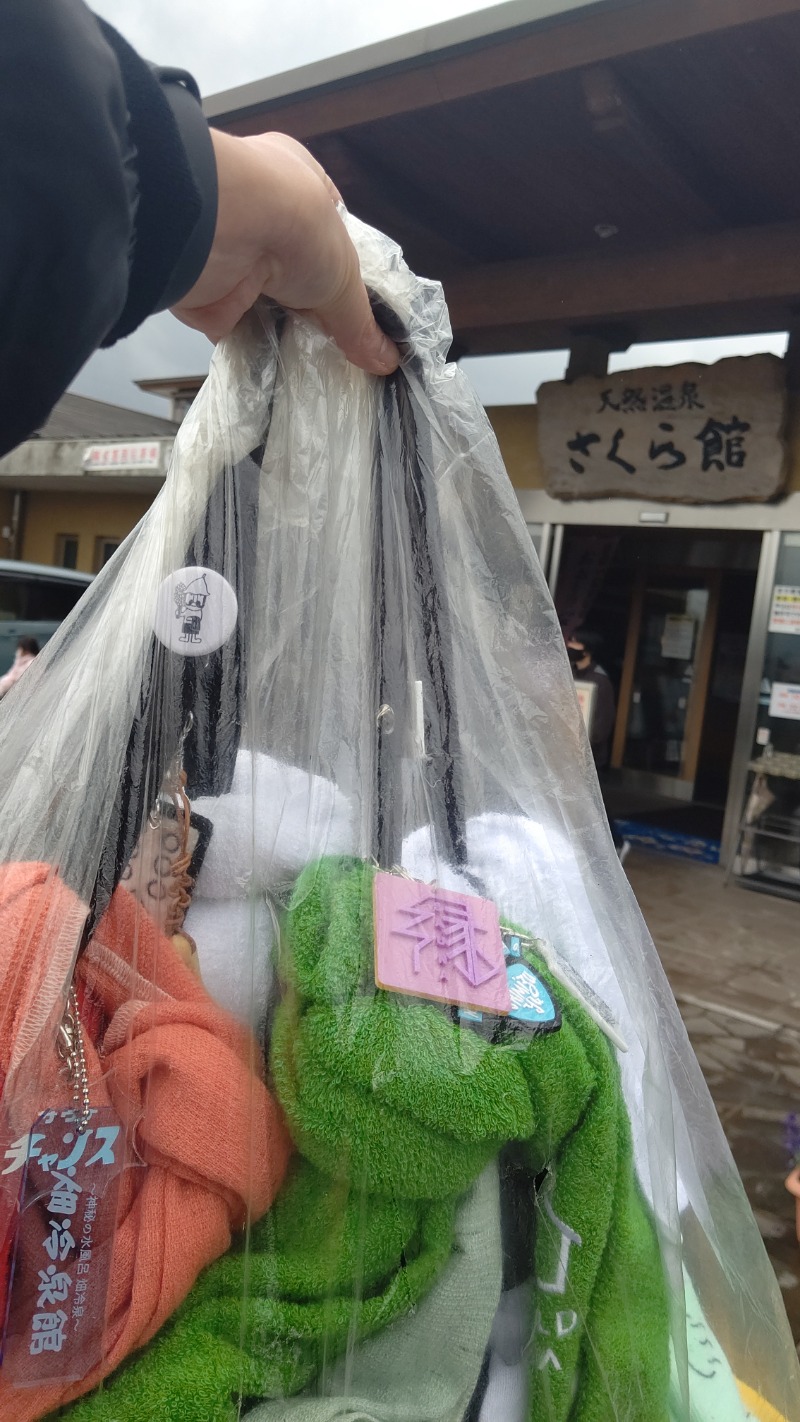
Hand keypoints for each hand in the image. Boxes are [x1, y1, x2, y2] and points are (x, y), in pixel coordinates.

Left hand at [172, 130, 399, 375]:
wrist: (222, 232)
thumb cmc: (293, 225)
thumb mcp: (344, 274)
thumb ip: (360, 321)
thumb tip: (384, 358)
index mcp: (297, 183)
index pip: (328, 229)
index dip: (345, 268)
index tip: (359, 305)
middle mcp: (261, 213)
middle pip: (297, 272)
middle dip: (315, 307)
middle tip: (341, 345)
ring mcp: (233, 252)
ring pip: (267, 301)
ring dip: (285, 331)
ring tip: (315, 364)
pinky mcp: (210, 292)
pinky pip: (239, 329)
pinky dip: (257, 349)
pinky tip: (280, 369)